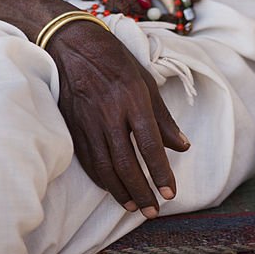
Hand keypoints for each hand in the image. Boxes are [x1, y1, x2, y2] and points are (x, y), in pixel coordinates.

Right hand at [48, 21, 189, 217]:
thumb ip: (163, 117)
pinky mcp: (73, 126)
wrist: (71, 43)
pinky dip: (101, 179)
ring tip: (135, 205)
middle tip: (154, 210)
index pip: (149, 144)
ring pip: (105, 167)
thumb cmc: (113, 59)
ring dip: (121, 192)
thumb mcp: (145, 79)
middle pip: (126, 163)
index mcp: (132, 98)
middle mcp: (109, 113)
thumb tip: (183, 146)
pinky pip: (88, 161)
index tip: (170, 193)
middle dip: (142, 191)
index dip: (160, 172)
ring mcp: (88, 121)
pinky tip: (112, 188)